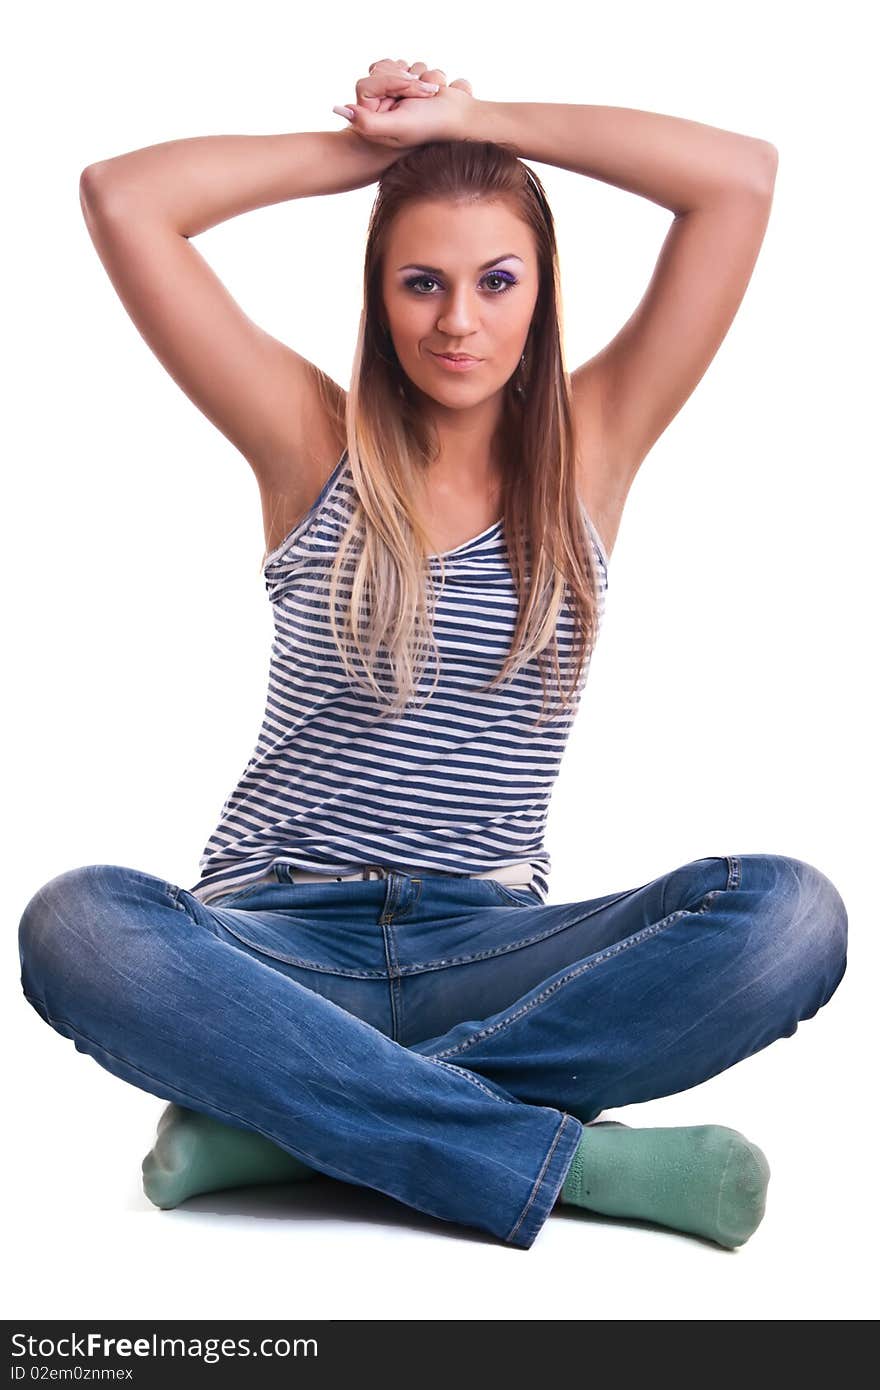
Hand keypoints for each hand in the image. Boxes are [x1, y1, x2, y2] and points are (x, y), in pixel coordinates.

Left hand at [332, 57, 475, 147]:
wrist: (462, 119)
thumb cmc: (430, 126)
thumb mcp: (397, 128)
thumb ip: (367, 122)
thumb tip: (340, 109)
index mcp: (374, 120)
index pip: (367, 84)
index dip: (387, 85)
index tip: (402, 99)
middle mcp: (382, 106)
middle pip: (379, 71)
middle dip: (402, 80)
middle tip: (417, 99)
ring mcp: (396, 94)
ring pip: (395, 65)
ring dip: (416, 77)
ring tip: (427, 97)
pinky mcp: (410, 84)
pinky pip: (409, 64)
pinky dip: (424, 74)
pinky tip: (432, 92)